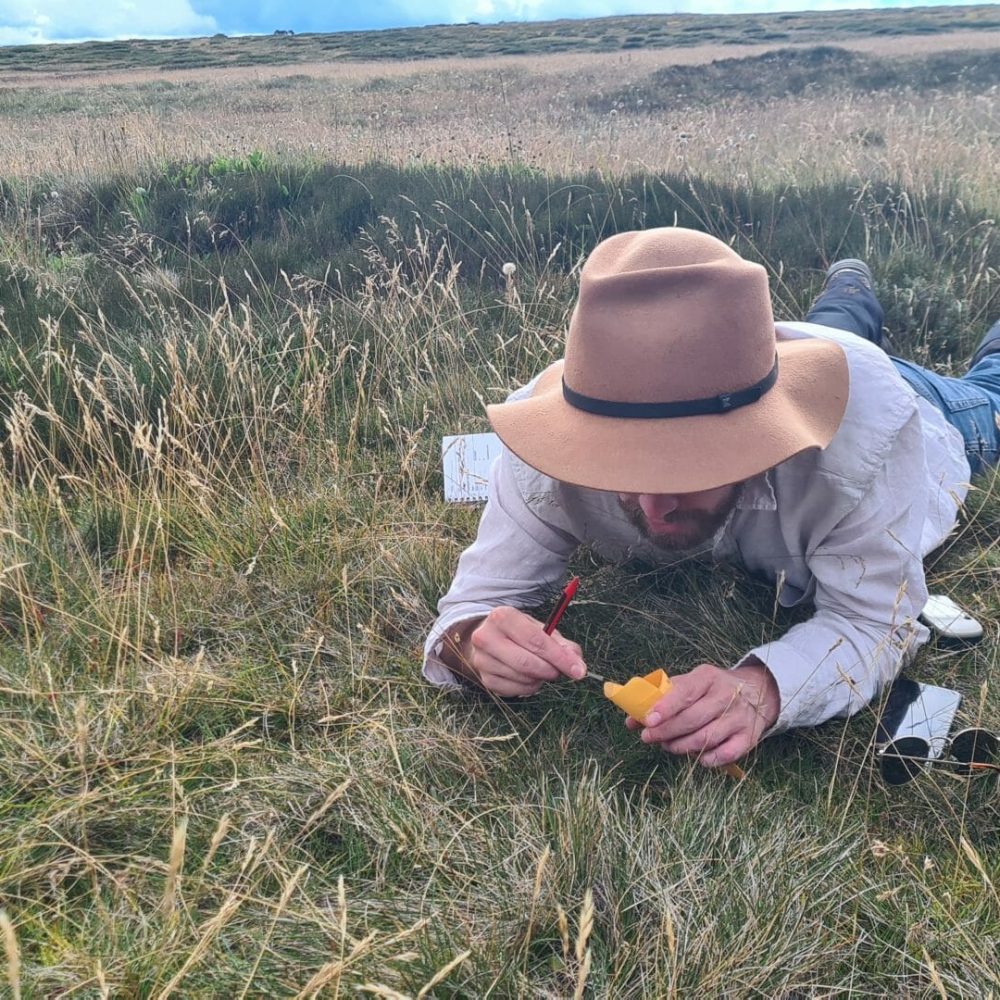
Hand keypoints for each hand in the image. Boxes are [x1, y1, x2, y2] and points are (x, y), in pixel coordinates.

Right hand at [458, 606, 587, 696]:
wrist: (489, 638)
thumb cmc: (519, 632)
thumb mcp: (540, 629)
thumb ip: (562, 645)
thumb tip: (578, 666)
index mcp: (502, 617)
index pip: (535, 640)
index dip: (559, 657)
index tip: (578, 670)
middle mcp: (486, 637)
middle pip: (526, 662)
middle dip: (550, 670)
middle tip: (559, 671)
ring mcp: (482, 660)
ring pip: (523, 678)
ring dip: (540, 678)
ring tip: (542, 669)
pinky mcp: (485, 679)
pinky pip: (516, 690)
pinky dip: (530, 687)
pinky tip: (529, 677)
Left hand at [628, 661, 779, 767]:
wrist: (756, 692)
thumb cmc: (710, 689)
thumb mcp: (689, 684)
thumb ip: (660, 700)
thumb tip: (630, 720)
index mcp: (708, 677)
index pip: (685, 691)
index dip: (665, 707)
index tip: (648, 720)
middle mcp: (727, 695)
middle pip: (693, 718)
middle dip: (666, 731)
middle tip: (648, 737)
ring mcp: (740, 717)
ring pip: (707, 738)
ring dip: (682, 746)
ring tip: (667, 746)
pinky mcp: (749, 737)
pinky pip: (726, 754)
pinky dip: (707, 759)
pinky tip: (695, 756)